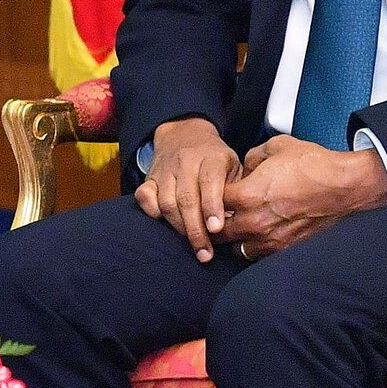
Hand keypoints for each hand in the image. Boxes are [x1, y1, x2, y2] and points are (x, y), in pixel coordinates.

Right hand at [133, 117, 243, 261]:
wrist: (185, 134)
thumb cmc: (215, 160)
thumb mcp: (234, 166)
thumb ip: (237, 191)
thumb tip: (243, 223)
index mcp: (212, 157)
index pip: (210, 182)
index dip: (212, 206)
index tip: (216, 229)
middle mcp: (186, 162)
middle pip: (187, 198)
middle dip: (195, 229)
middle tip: (205, 253)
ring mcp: (165, 170)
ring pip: (166, 202)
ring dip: (179, 227)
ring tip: (193, 245)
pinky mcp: (149, 177)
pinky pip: (144, 197)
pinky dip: (153, 213)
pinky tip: (167, 224)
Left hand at [219, 135, 386, 256]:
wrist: (346, 186)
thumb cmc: (315, 165)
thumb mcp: (277, 147)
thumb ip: (252, 156)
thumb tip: (245, 167)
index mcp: (248, 195)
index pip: (211, 201)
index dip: (211, 196)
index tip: (216, 193)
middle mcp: (255, 222)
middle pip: (217, 231)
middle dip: (216, 222)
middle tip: (221, 214)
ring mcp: (270, 239)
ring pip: (235, 248)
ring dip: (235, 238)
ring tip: (241, 227)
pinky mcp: (285, 249)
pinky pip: (258, 255)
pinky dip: (255, 247)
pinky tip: (260, 234)